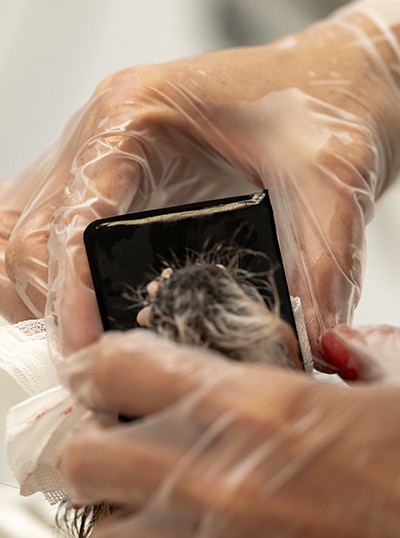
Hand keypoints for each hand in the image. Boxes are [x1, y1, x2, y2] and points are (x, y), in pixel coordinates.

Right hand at [2, 2, 399, 361]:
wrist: (332, 75)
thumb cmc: (322, 100)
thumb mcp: (327, 181)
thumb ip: (318, 267)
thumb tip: (302, 344)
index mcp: (134, 116)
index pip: (71, 220)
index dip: (72, 297)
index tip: (92, 350)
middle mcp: (100, 133)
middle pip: (27, 237)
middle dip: (52, 308)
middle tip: (93, 361)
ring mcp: (97, 153)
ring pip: (21, 234)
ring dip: (42, 294)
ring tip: (84, 340)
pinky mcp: (109, 176)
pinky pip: (43, 226)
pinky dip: (49, 271)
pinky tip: (80, 300)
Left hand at [60, 330, 399, 537]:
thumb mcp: (385, 387)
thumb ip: (349, 355)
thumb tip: (338, 346)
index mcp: (250, 407)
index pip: (119, 366)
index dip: (94, 363)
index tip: (93, 371)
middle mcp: (219, 478)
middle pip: (85, 455)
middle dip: (91, 443)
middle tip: (111, 436)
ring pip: (105, 534)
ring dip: (118, 510)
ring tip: (145, 496)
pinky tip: (177, 531)